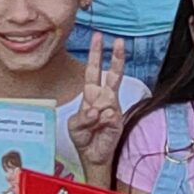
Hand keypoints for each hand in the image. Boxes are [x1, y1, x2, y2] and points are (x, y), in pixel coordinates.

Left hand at [67, 34, 131, 171]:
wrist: (93, 155)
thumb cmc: (83, 138)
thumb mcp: (75, 125)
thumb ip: (84, 116)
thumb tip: (98, 110)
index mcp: (91, 95)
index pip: (94, 70)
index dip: (96, 54)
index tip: (99, 37)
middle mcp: (104, 98)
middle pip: (112, 74)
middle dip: (115, 57)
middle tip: (118, 41)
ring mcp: (113, 108)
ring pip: (108, 98)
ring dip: (96, 112)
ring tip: (92, 125)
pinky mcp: (118, 119)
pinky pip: (109, 115)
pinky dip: (101, 122)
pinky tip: (100, 129)